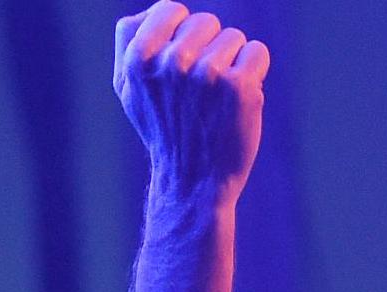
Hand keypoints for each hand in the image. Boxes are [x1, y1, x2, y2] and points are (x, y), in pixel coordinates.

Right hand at [113, 4, 269, 199]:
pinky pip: (257, 52)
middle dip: (209, 47)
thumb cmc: (164, 131)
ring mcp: (207, 73)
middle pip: (205, 22)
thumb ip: (131, 44)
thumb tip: (154, 11)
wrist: (194, 180)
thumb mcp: (128, 88)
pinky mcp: (240, 86)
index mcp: (139, 57)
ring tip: (219, 96)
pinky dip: (255, 69)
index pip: (169, 9)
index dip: (182, 28)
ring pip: (233, 37)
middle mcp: (171, 62)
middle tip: (203, 86)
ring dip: (233, 62)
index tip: (186, 54)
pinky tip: (241, 96)